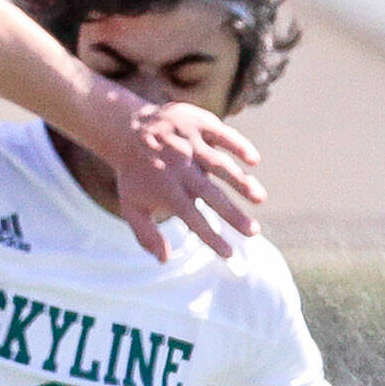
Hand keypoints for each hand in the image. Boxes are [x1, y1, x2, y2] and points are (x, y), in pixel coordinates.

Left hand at [111, 102, 266, 261]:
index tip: (228, 254)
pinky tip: (253, 161)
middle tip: (254, 232)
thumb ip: (146, 235)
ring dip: (241, 182)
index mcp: (167, 192)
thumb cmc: (135, 175)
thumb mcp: (132, 207)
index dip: (211, 238)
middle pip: (211, 196)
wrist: (125, 130)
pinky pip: (222, 135)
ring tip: (259, 199)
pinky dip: (238, 146)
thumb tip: (165, 260)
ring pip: (220, 165)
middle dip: (233, 215)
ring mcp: (191, 145)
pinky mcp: (200, 124)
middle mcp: (181, 170)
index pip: (193, 219)